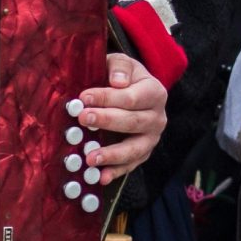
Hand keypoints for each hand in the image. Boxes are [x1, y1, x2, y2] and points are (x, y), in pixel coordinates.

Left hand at [79, 53, 166, 174]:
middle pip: (133, 122)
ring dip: (112, 154)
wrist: (133, 91)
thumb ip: (119, 67)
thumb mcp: (121, 64)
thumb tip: (117, 81)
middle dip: (106, 121)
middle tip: (82, 119)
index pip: (131, 97)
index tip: (83, 98)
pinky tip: (100, 177)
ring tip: (90, 158)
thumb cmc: (122, 77)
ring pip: (135, 149)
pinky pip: (131, 165)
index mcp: (154, 92)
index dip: (107, 98)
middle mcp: (158, 117)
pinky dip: (116, 172)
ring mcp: (151, 138)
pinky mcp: (143, 153)